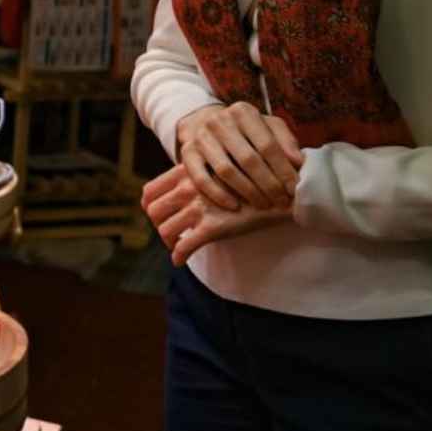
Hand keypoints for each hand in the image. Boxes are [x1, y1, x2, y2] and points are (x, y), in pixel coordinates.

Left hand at [143, 165, 291, 265]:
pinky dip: (179, 257)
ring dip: (169, 242)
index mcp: (187, 172)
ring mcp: (199, 207)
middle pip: (153, 211)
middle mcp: (189, 188)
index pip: (150, 191)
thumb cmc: (252, 180)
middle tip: (170, 233)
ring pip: (164, 230)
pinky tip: (181, 261)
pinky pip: (184, 247)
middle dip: (158, 225)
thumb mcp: (219, 169)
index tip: (159, 215)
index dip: (150, 206)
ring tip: (177, 245)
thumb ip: (197, 177)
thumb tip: (180, 192)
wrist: (281, 190)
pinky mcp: (213, 228)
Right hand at [176, 102, 304, 211]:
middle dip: (268, 184)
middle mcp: (219, 121)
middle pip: (248, 159)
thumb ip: (285, 141)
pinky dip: (218, 195)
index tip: (295, 188)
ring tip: (263, 204)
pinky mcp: (186, 153)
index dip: (283, 169)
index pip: (267, 144)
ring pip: (226, 170)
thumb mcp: (267, 127)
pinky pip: (201, 179)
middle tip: (281, 201)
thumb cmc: (245, 130)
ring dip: (247, 191)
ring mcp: (201, 137)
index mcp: (243, 112)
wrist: (203, 122)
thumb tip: (298, 162)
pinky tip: (234, 206)